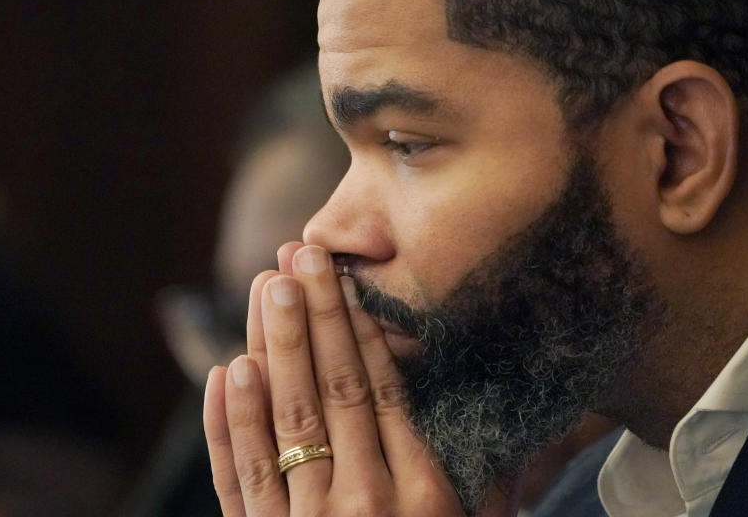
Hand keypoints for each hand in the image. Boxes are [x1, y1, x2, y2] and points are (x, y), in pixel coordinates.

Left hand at [204, 243, 514, 515]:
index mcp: (426, 497)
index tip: (342, 276)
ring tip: (262, 286)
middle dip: (313, 316)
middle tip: (299, 254)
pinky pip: (240, 479)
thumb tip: (522, 424)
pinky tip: (225, 372)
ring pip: (285, 419)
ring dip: (270, 347)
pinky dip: (227, 426)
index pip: (385, 390)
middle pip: (335, 389)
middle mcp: (366, 505)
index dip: (359, 328)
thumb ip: (494, 485)